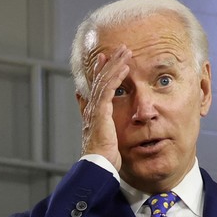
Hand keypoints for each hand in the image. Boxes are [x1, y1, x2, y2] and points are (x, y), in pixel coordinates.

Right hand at [78, 45, 130, 170]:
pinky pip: (108, 89)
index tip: (104, 61)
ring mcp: (95, 110)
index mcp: (92, 115)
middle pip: (99, 80)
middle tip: (118, 50)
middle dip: (109, 64)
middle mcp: (91, 109)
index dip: (99, 74)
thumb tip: (109, 128)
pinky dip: (116, 76)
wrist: (97, 166)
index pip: (96, 89)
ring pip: (104, 81)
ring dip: (115, 65)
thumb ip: (107, 130)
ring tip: (125, 52)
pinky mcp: (100, 112)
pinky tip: (124, 67)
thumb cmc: (104, 159)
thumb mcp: (106, 141)